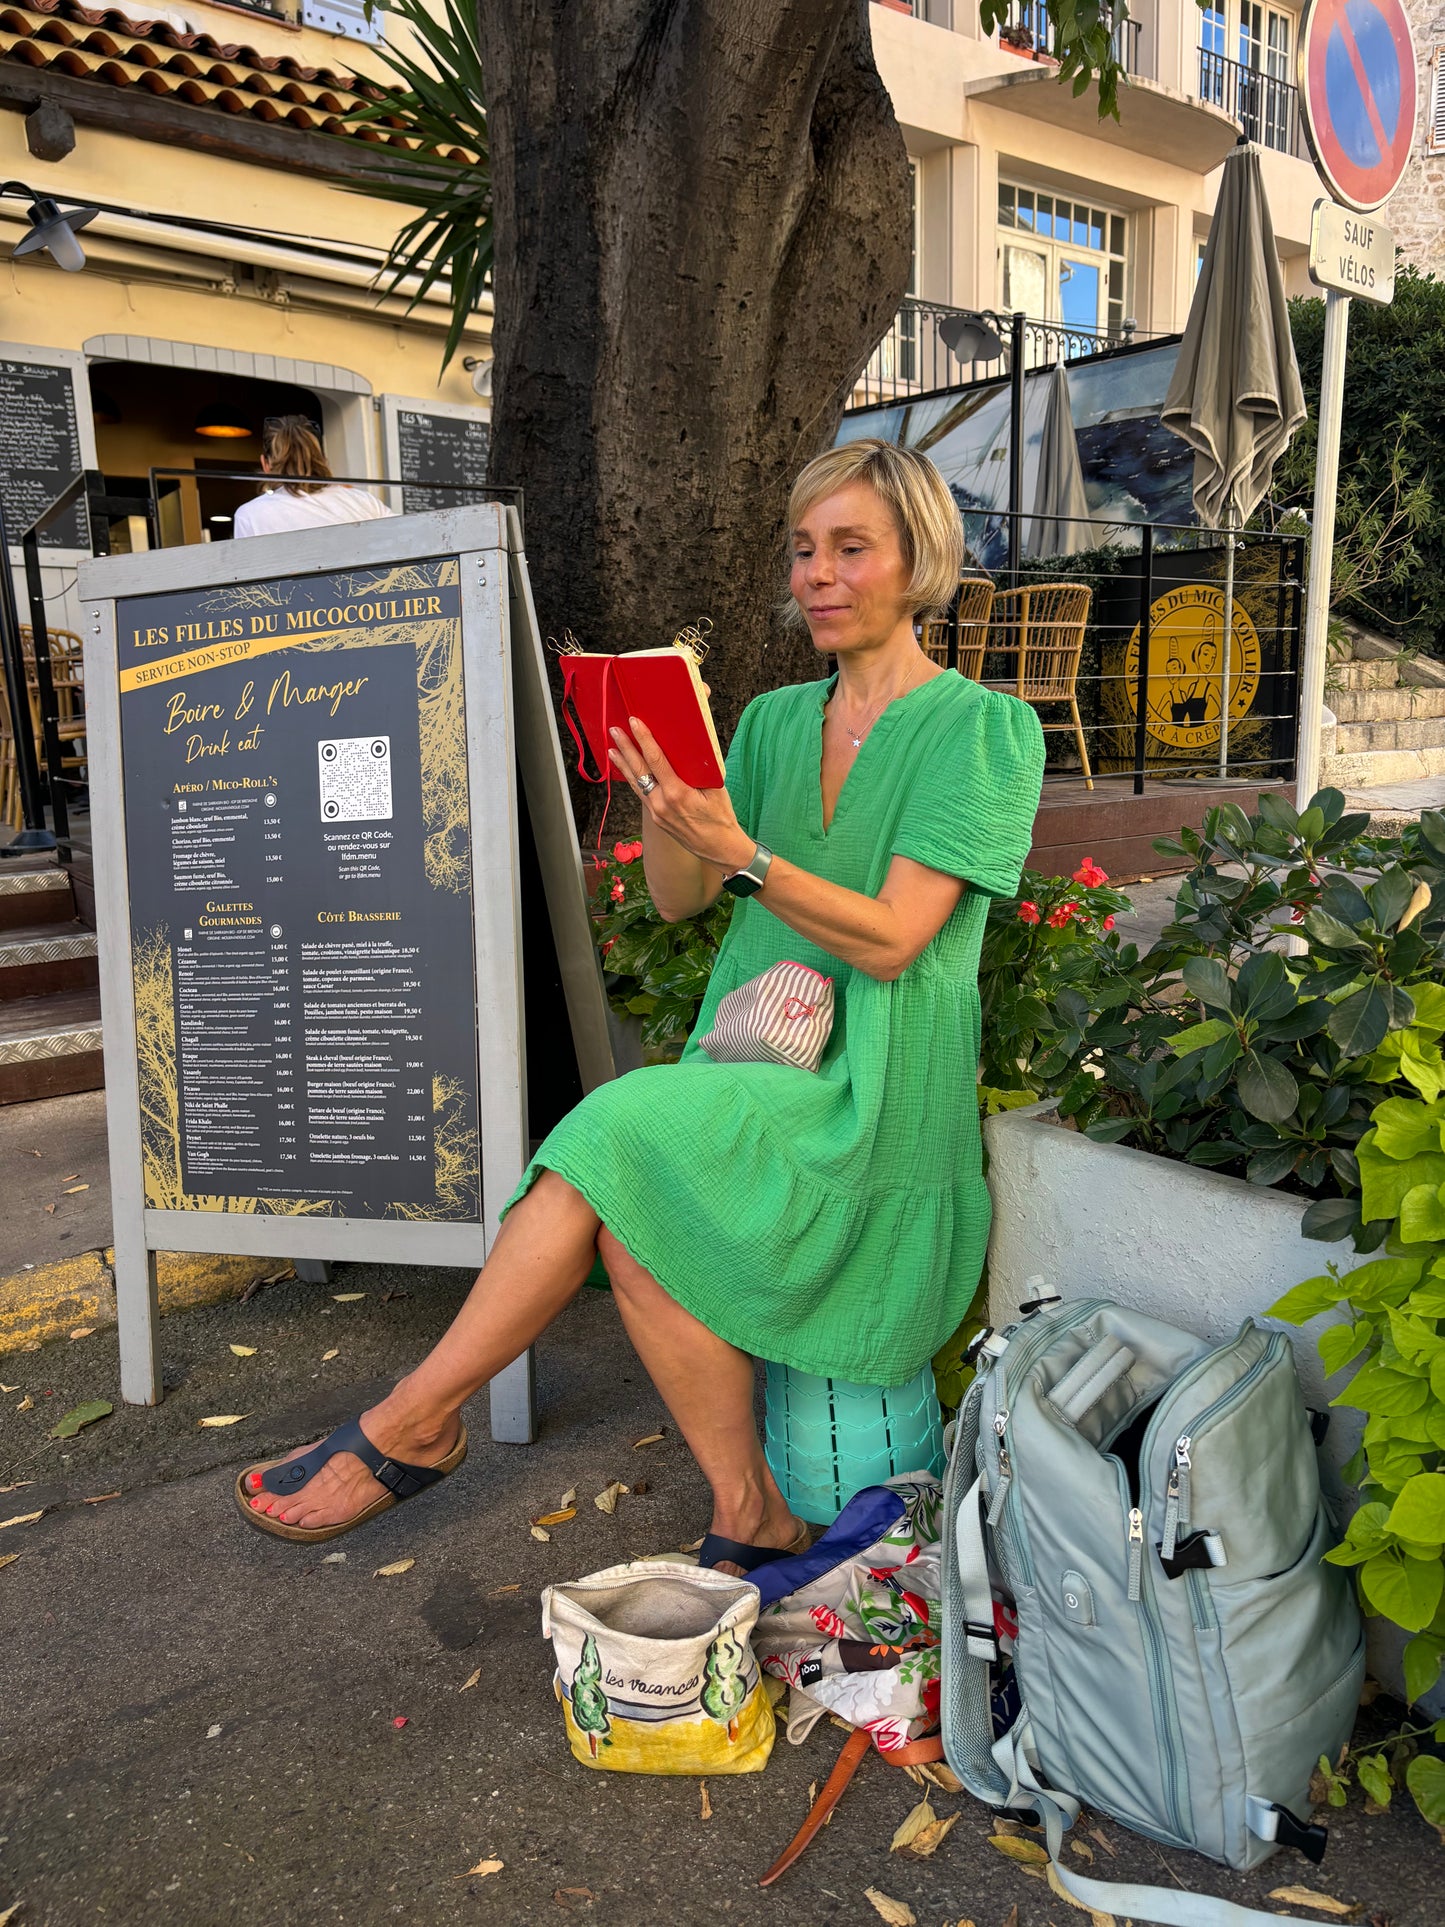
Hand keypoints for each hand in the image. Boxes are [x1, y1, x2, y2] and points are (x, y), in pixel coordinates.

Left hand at [608, 718, 753, 873]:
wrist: (719, 848)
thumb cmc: (721, 818)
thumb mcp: (716, 789)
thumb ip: (699, 770)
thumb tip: (689, 748)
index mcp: (677, 793)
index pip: (655, 760)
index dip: (643, 739)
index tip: (634, 723)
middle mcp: (662, 804)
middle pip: (638, 770)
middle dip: (626, 748)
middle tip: (615, 731)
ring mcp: (656, 813)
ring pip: (636, 784)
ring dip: (623, 765)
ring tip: (611, 750)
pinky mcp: (656, 818)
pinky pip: (641, 795)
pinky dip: (633, 780)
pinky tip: (628, 771)